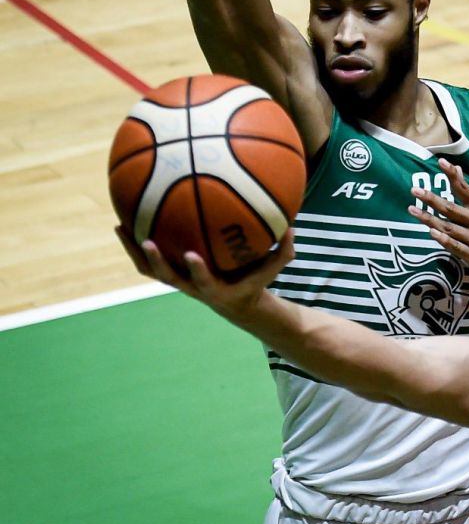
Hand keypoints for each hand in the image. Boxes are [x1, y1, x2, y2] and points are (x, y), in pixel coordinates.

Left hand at [115, 225, 295, 318]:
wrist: (234, 303)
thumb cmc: (254, 282)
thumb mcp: (272, 270)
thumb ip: (282, 252)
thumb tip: (292, 227)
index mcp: (214, 289)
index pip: (203, 281)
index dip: (197, 270)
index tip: (191, 254)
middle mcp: (191, 286)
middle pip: (168, 277)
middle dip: (156, 260)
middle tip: (147, 240)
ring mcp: (177, 281)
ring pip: (149, 270)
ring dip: (134, 251)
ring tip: (120, 225)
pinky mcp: (170, 273)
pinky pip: (147, 261)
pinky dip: (134, 244)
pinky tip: (126, 220)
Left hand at [407, 158, 468, 277]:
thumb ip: (468, 191)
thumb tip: (457, 168)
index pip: (465, 188)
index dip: (453, 175)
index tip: (441, 162)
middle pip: (452, 209)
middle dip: (432, 199)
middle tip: (415, 190)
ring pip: (451, 228)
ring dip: (431, 220)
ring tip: (413, 210)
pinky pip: (458, 248)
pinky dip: (446, 241)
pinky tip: (433, 233)